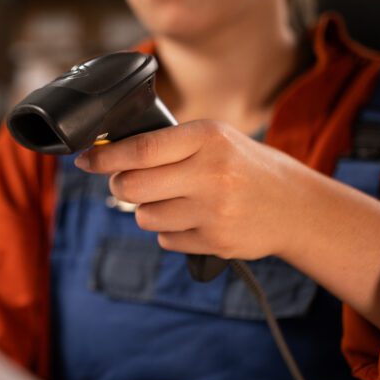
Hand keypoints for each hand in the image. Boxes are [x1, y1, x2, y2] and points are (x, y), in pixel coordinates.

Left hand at [74, 120, 302, 259]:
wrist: (295, 206)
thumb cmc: (244, 167)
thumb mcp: (214, 140)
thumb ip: (168, 145)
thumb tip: (108, 155)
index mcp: (208, 138)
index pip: (141, 148)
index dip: (105, 156)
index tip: (85, 160)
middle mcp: (211, 173)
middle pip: (132, 186)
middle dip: (120, 186)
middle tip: (126, 183)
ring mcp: (214, 211)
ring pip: (144, 215)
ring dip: (148, 210)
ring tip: (176, 200)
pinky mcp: (215, 241)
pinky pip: (165, 239)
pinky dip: (170, 231)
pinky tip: (196, 219)